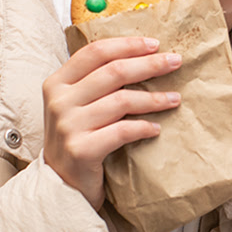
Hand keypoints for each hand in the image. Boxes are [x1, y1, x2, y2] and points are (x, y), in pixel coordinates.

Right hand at [42, 37, 181, 208]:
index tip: (155, 44)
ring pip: (122, 100)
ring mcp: (69, 125)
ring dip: (154, 98)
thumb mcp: (75, 106)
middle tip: (175, 62)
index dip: (127, 45)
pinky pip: (123, 131)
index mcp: (57, 83)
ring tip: (174, 98)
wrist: (60, 186)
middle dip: (150, 64)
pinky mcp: (82, 149)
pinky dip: (144, 128)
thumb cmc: (76, 140)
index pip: (95, 52)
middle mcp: (59, 101)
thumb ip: (94, 83)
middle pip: (113, 71)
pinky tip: (156, 128)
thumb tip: (140, 57)